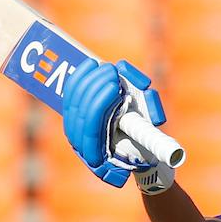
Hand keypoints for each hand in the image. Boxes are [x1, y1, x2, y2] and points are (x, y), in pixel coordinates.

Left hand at [62, 58, 165, 187]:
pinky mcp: (73, 116)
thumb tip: (149, 111)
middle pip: (80, 110)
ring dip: (89, 79)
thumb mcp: (150, 145)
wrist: (133, 157)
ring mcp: (73, 130)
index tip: (114, 87)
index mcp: (97, 156)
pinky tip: (90, 64)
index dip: (99, 105)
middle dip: (95, 86)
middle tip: (111, 71)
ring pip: (73, 100)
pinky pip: (70, 95)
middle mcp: (80, 145)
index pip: (91, 127)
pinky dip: (80, 77)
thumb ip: (147, 132)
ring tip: (107, 67)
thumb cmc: (145, 150)